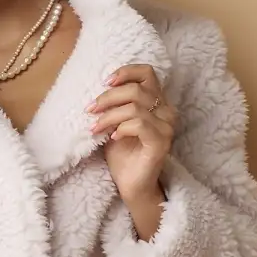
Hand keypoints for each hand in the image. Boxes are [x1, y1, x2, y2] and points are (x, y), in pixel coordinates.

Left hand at [87, 63, 176, 201]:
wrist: (131, 184)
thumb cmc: (123, 153)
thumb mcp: (114, 122)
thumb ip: (114, 105)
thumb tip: (97, 90)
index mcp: (157, 102)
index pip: (147, 73)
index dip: (125, 72)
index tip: (104, 82)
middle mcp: (166, 111)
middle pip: (136, 89)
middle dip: (108, 98)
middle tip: (90, 110)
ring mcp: (166, 127)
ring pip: (135, 107)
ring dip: (110, 116)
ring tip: (96, 127)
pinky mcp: (161, 142)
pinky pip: (140, 124)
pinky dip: (122, 128)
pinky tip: (113, 137)